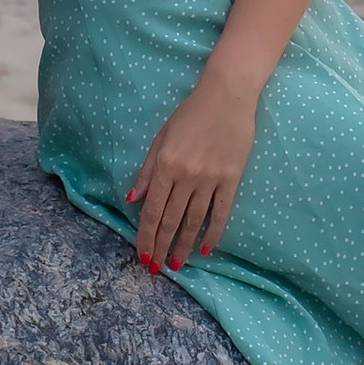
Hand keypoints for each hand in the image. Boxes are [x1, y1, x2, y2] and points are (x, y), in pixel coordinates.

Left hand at [128, 71, 257, 273]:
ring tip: (177, 264)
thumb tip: (132, 199)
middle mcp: (186, 176)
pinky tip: (206, 248)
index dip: (146, 236)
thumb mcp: (161, 138)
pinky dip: (213, 232)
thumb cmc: (190, 114)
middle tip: (156, 267)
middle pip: (171, 220)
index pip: (153, 210)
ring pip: (194, 221)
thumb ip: (147, 171)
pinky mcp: (231, 179)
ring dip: (184, 245)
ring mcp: (211, 179)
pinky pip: (221, 212)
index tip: (143, 255)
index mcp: (166, 165)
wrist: (227, 97)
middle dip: (161, 246)